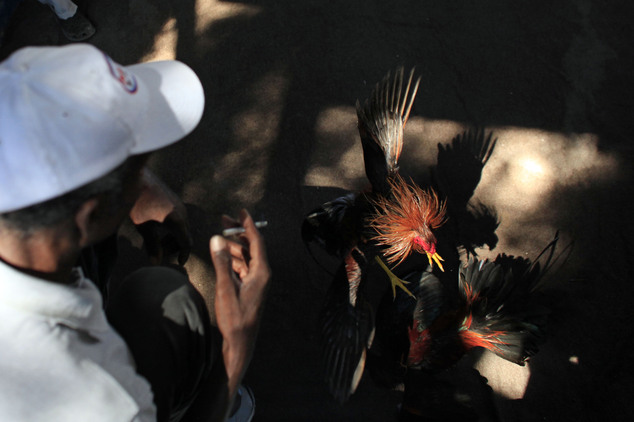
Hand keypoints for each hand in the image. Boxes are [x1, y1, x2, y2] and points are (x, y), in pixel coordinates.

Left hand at [129, 168, 191, 264]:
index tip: (179, 264)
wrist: (137, 177)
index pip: (187, 243)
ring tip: (156, 242)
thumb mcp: (144, 227)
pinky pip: (179, 219)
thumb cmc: (138, 202)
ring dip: (172, 237)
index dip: (184, 255)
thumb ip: (152, 245)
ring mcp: (180, 205)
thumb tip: (156, 262)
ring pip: (182, 227)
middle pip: (185, 236)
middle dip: (174, 247)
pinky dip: (172, 228)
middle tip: (159, 253)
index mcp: (178, 221)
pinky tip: (158, 228)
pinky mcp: (175, 200)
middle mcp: (183, 213)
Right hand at [210, 209, 270, 399]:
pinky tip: (223, 255)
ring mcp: (257, 281)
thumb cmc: (234, 318)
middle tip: (225, 220)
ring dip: (235, 245)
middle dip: (239, 232)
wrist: (240, 342)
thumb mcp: (225, 288)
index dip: (248, 225)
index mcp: (261, 272)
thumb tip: (216, 239)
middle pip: (252, 246)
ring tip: (220, 236)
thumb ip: (221, 263)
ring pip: (247, 256)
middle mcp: (262, 274)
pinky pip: (243, 266)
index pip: (257, 241)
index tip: (241, 211)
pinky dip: (234, 258)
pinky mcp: (250, 288)